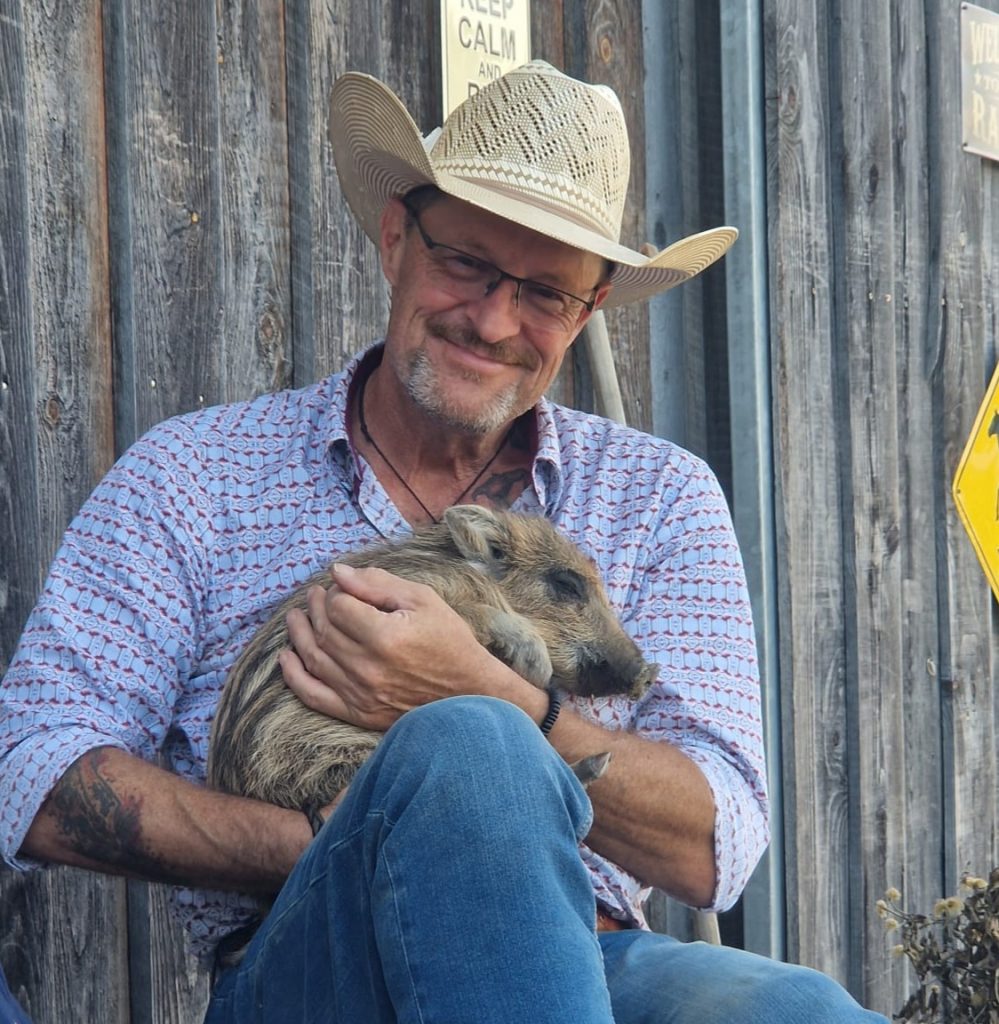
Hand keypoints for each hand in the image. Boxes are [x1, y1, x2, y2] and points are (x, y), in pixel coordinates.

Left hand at [280, 563, 507, 731]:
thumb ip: (378, 584)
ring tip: (296, 616)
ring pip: (314, 657)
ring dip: (299, 633)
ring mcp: (359, 693)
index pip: (340, 606)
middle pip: (323, 630)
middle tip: (316, 595)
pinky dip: (294, 676)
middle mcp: (367, 667)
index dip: (338, 592)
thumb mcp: (423, 600)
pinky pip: (313, 695)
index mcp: (385, 636)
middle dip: (316, 607)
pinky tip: (287, 658)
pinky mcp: (357, 712)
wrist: (468, 692)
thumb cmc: (449, 640)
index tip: (346, 589)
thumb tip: (338, 573)